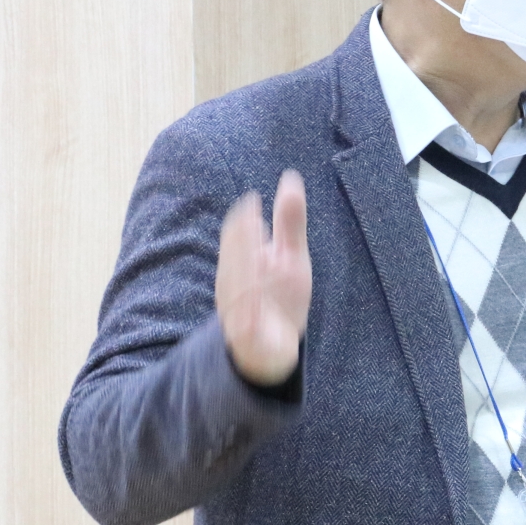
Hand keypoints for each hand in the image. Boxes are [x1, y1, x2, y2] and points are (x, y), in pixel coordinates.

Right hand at [216, 170, 310, 386]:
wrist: (272, 347)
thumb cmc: (279, 294)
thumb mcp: (290, 255)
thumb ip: (289, 220)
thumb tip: (290, 177)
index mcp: (244, 262)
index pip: (237, 240)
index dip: (242, 225)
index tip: (252, 205)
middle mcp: (236, 285)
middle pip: (235, 264)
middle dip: (241, 246)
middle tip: (252, 223)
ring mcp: (240, 312)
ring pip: (237, 294)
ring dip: (242, 279)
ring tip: (254, 261)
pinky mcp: (249, 339)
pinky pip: (245, 329)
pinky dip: (248, 319)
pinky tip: (254, 309)